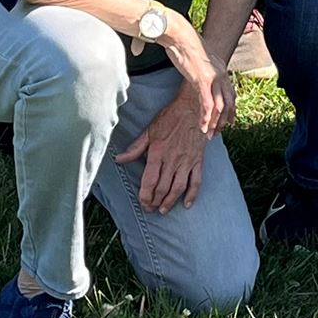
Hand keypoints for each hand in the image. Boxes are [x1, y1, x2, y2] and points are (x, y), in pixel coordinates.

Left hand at [114, 81, 211, 212]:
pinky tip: (187, 204)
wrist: (193, 108)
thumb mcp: (150, 130)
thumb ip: (135, 148)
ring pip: (178, 187)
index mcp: (158, 152)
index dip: (145, 195)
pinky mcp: (198, 161)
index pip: (150, 180)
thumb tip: (119, 159)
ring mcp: (187, 161)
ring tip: (163, 209)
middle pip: (163, 187)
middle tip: (150, 209)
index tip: (142, 202)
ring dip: (170, 201)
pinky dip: (193, 194)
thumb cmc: (170, 118)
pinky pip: (196, 181)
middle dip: (155, 201)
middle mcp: (173, 159)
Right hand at [153, 14, 220, 126]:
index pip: (230, 92)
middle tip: (219, 132)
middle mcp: (221, 73)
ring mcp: (213, 77)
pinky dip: (206, 118)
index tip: (229, 120)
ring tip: (210, 134)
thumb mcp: (197, 57)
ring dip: (215, 122)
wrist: (178, 34)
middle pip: (229, 101)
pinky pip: (208, 104)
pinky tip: (203, 126)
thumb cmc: (183, 42)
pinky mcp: (203, 80)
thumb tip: (194, 68)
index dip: (231, 108)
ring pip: (220, 106)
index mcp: (220, 67)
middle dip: (225, 119)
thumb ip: (199, 66)